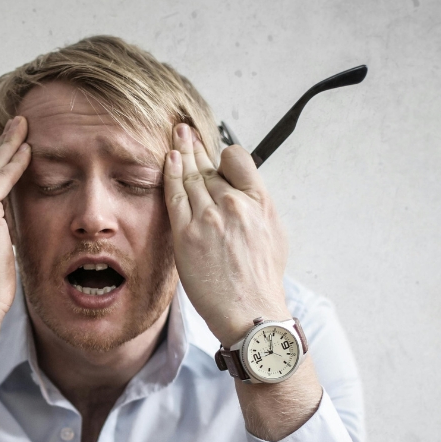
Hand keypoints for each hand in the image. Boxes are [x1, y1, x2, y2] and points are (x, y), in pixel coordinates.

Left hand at [163, 124, 290, 346]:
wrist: (250, 311)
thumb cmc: (261, 279)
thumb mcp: (273, 234)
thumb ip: (255, 207)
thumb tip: (242, 191)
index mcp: (258, 202)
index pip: (237, 159)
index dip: (224, 155)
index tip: (215, 155)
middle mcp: (233, 204)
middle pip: (209, 166)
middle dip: (195, 146)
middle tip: (184, 130)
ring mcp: (208, 218)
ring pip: (190, 176)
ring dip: (180, 154)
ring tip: (174, 138)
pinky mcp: (186, 234)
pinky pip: (174, 196)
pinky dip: (170, 174)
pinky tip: (167, 160)